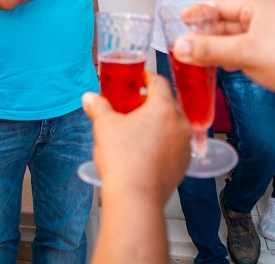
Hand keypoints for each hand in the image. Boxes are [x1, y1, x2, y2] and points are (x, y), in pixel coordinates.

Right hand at [82, 74, 189, 202]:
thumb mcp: (105, 126)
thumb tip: (90, 98)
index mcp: (163, 108)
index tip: (140, 78)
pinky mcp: (183, 164)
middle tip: (135, 103)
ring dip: (159, 122)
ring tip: (139, 128)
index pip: (160, 82)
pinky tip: (146, 148)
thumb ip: (99, 107)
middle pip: (169, 103)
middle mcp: (180, 124)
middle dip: (152, 101)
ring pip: (173, 125)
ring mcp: (184, 146)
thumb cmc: (123, 161)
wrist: (136, 198)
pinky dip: (164, 141)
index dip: (148, 77)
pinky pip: (175, 144)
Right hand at [172, 0, 274, 111]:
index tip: (180, 21)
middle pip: (226, 22)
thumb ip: (211, 50)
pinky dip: (232, 57)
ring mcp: (272, 36)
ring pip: (236, 38)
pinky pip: (247, 51)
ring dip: (218, 48)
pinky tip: (223, 68)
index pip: (220, 4)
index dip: (198, 12)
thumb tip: (181, 46)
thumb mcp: (246, 53)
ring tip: (198, 59)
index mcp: (259, 8)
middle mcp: (266, 18)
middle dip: (205, 34)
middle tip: (184, 45)